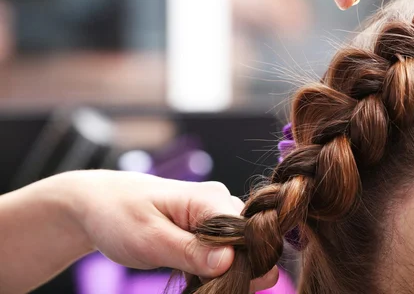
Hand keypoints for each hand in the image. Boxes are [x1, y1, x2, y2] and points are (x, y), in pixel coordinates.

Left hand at [66, 170, 276, 291]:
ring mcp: (216, 214)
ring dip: (222, 273)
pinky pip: (224, 252)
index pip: (247, 234)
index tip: (217, 285)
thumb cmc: (117, 215)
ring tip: (192, 281)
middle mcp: (221, 202)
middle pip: (247, 243)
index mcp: (211, 198)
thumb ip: (191, 251)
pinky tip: (195, 278)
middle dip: (234, 271)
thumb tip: (231, 262)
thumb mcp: (149, 239)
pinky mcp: (208, 227)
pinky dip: (212, 270)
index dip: (242, 263)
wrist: (96, 203)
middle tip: (199, 286)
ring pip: (238, 250)